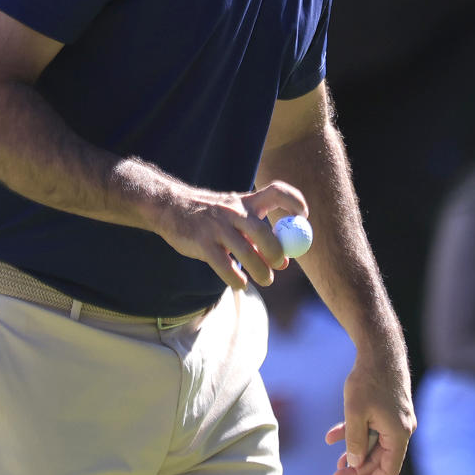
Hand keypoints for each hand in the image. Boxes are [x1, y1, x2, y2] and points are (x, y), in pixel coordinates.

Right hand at [148, 179, 306, 289]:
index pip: (276, 192)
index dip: (294, 201)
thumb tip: (284, 262)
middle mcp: (233, 211)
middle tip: (280, 263)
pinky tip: (240, 282)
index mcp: (244, 201)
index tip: (304, 215)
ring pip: (246, 252)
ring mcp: (216, 227)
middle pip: (262, 231)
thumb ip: (259, 237)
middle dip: (275, 251)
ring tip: (265, 279)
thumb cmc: (209, 216)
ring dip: (261, 271)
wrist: (169, 207)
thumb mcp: (235, 217)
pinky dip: (236, 279)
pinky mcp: (202, 243)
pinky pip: (225, 266)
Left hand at [323, 349, 414, 474]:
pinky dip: (355, 433)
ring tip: (336, 461)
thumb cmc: (369, 380)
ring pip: (374, 443)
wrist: (379, 350)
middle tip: (336, 474)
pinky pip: (372, 428)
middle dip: (358, 467)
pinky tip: (333, 436)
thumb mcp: (356, 413)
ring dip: (355, 451)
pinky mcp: (389, 410)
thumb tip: (354, 463)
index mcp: (398, 433)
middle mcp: (402, 429)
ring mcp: (397, 419)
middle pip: (380, 458)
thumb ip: (355, 441)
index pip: (389, 469)